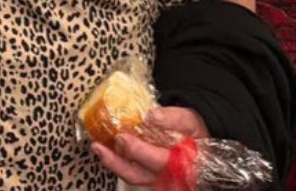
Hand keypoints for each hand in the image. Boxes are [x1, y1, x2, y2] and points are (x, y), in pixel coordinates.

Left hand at [90, 106, 209, 187]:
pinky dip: (116, 162)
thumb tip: (153, 116)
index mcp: (182, 164)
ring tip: (97, 147)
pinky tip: (104, 149)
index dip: (139, 151)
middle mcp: (168, 176)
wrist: (197, 142)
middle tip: (104, 143)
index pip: (159, 162)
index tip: (123, 138)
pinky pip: (129, 172)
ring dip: (112, 162)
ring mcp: (156, 179)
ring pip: (132, 176)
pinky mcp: (147, 176)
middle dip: (119, 160)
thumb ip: (173, 118)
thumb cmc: (194, 132)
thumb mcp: (190, 120)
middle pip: (139, 174)